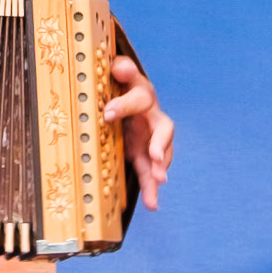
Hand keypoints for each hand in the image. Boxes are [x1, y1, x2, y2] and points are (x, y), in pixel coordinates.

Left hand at [102, 54, 175, 209]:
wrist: (123, 101)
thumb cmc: (118, 86)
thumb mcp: (117, 75)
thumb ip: (120, 69)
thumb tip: (118, 67)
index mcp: (143, 95)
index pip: (140, 97)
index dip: (126, 105)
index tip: (108, 114)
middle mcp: (153, 118)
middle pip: (164, 129)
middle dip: (159, 143)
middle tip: (152, 156)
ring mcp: (152, 139)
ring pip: (162, 154)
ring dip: (161, 167)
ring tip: (159, 180)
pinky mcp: (146, 156)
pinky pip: (151, 173)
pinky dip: (152, 189)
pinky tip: (152, 205)